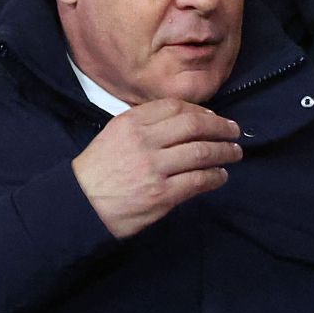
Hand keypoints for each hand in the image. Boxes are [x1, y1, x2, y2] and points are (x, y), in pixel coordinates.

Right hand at [72, 99, 242, 238]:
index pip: (176, 107)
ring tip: (234, 153)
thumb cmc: (98, 170)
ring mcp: (154, 168)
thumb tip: (185, 120)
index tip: (214, 116)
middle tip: (234, 132)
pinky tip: (221, 175)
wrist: (79, 205)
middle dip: (220, 127)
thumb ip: (145, 124)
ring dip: (224, 151)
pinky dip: (215, 176)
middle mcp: (144, 141)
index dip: (201, 110)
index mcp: (131, 122)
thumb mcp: (114, 134)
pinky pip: (198, 180)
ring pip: (201, 152)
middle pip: (194, 126)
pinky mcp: (161, 194)